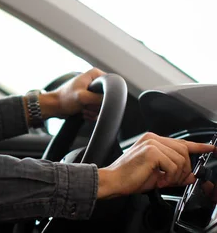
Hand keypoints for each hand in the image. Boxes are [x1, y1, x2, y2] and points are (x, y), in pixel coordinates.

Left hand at [39, 68, 105, 118]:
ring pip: (102, 105)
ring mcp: (93, 92)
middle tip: (85, 104)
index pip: (111, 82)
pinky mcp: (90, 101)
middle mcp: (95, 82)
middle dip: (96, 105)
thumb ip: (98, 98)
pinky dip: (90, 114)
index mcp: (94, 74)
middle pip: (107, 97)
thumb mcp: (83, 97)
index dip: (106, 93)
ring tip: (82, 108)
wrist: (54, 107)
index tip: (95, 98)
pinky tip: (82, 112)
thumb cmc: (64, 99)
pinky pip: (97, 111)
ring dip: (92, 110)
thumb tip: (111, 101)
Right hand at [97, 132, 214, 198]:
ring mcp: (152, 143)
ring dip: (176, 175)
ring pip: (180, 159)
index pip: (181, 142)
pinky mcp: (152, 151)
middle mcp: (152, 138)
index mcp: (152, 140)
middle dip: (184, 169)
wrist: (113, 181)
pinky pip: (173, 166)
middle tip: (172, 180)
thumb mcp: (157, 175)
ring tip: (163, 181)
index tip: (210, 149)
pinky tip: (159, 180)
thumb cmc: (130, 177)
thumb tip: (191, 176)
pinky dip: (170, 177)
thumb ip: (175, 173)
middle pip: (184, 150)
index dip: (198, 146)